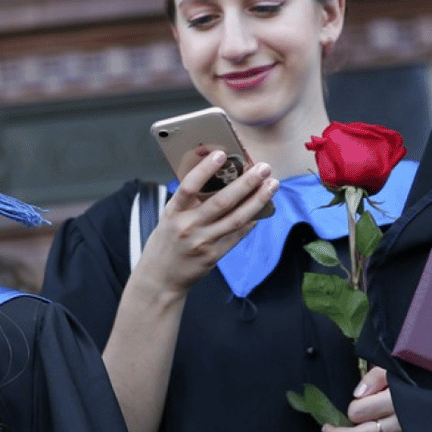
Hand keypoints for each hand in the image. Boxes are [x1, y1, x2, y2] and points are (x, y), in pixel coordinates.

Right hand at [135, 151, 277, 294]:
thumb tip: (219, 180)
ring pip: (236, 219)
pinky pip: (237, 235)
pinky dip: (250, 222)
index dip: (204, 170)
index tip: (221, 154)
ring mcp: (202, 242)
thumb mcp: (169, 219)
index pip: (188, 187)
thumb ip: (188, 203)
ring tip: (272, 185)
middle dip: (246, 183)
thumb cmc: (165, 243)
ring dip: (257, 200)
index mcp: (172, 213)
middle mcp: (187, 226)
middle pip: (221, 202)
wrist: (159, 278)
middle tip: (263, 168)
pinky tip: (261, 211)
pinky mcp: (213, 256)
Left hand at [322, 367, 403, 431]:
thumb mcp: (393, 369)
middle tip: (327, 429)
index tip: (350, 404)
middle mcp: (401, 422)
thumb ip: (374, 378)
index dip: (352, 408)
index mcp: (396, 400)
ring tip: (347, 431)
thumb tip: (358, 395)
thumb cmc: (412, 377)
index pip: (359, 412)